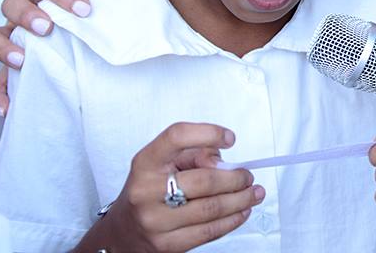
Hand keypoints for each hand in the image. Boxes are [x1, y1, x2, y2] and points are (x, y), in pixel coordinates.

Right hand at [0, 0, 107, 115]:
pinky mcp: (15, 65)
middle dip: (26, 16)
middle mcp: (22, 10)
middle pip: (11, 4)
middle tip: (47, 28)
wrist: (90, 20)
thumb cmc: (91, 2)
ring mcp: (14, 37)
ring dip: (3, 49)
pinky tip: (7, 107)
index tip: (84, 9)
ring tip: (21, 60)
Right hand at [92, 123, 261, 252]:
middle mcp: (146, 191)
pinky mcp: (167, 245)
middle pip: (205, 180)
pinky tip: (242, 211)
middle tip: (248, 176)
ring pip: (212, 208)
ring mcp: (155, 221)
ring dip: (241, 200)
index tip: (230, 138)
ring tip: (254, 193)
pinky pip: (209, 232)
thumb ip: (194, 155)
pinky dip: (232, 220)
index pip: (177, 137)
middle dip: (236, 178)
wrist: (122, 232)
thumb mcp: (164, 164)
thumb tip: (222, 163)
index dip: (208, 133)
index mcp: (145, 163)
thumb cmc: (149, 190)